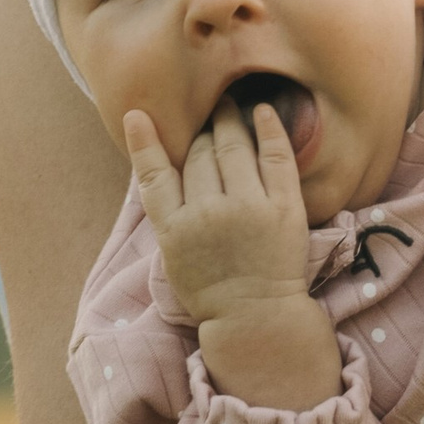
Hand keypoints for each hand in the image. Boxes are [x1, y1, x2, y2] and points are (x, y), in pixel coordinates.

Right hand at [126, 101, 340, 410]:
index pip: (156, 175)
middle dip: (201, 130)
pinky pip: (277, 157)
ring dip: (230, 121)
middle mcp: (209, 213)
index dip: (144, 141)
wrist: (256, 317)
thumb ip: (167, 211)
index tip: (138, 113)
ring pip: (234, 147)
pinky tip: (263, 111)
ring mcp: (249, 208)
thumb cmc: (211, 286)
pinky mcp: (285, 208)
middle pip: (200, 153)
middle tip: (205, 113)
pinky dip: (270, 129)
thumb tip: (158, 165)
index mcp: (175, 228)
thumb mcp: (174, 253)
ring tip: (229, 106)